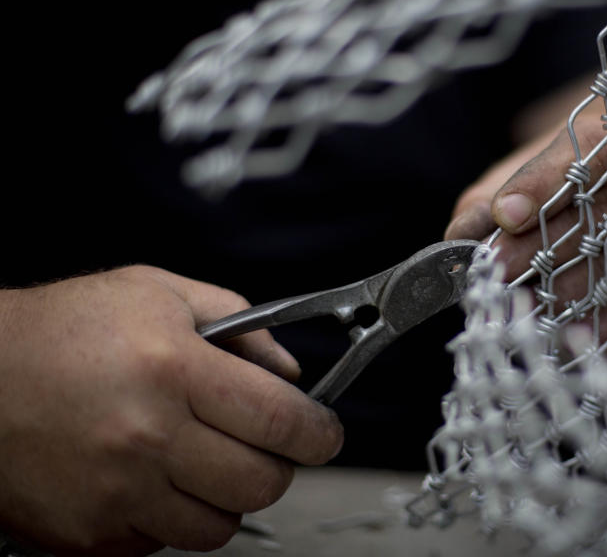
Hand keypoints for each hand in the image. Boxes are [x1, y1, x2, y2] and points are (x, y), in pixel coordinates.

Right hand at [0, 265, 342, 554]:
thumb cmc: (61, 332)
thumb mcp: (157, 293)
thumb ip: (239, 323)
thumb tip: (289, 372)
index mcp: (172, 368)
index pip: (281, 420)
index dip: (320, 432)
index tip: (325, 433)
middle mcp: (147, 436)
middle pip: (262, 482)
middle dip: (281, 465)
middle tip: (268, 445)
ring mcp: (117, 492)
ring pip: (220, 525)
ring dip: (230, 496)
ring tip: (207, 460)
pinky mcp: (91, 533)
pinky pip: (166, 543)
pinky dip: (176, 517)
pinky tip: (157, 479)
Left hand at [447, 68, 606, 342]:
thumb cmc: (572, 177)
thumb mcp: (524, 172)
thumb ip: (489, 198)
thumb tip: (459, 237)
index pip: (581, 158)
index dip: (540, 188)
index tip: (503, 216)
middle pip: (594, 222)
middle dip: (535, 255)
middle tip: (495, 279)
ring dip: (565, 297)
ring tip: (522, 312)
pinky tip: (573, 334)